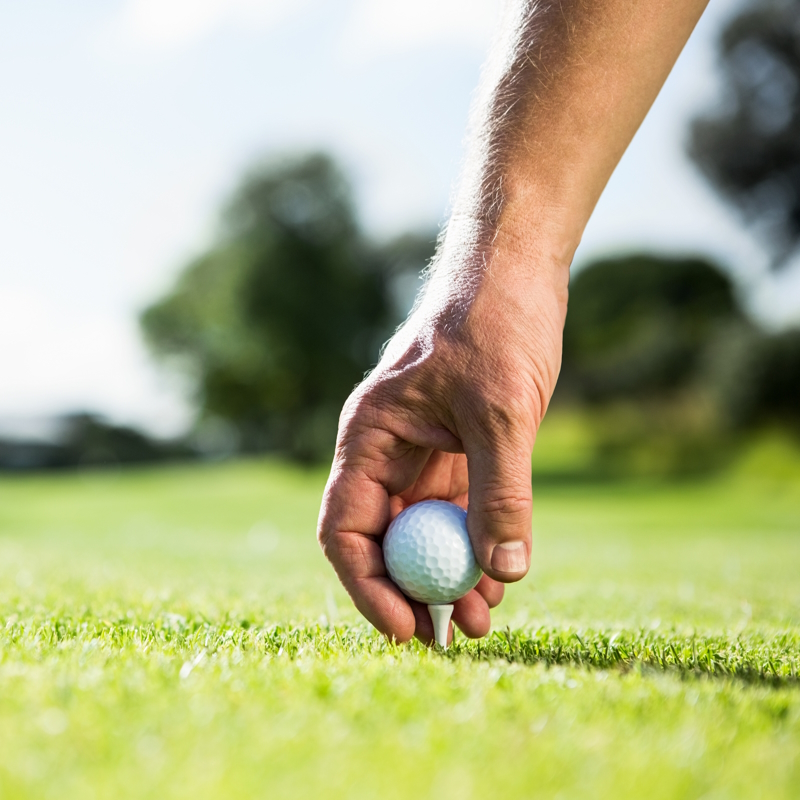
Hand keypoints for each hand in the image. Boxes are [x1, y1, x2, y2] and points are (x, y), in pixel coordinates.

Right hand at [317, 249, 567, 644]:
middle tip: (447, 640)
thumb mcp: (502, 410)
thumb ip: (502, 492)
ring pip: (424, 531)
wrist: (517, 270)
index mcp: (370, 436)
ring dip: (448, 578)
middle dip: (411, 591)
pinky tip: (500, 580)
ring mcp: (425, 452)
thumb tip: (504, 574)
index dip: (368, 587)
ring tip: (481, 621)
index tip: (407, 629)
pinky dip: (476, 546)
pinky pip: (460, 511)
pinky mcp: (461, 449)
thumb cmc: (495, 321)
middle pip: (384, 539)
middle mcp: (389, 450)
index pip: (346, 528)